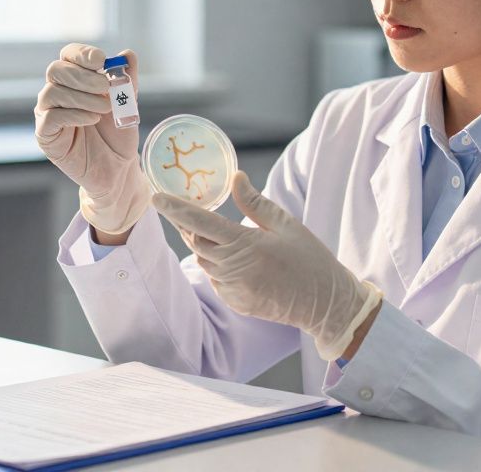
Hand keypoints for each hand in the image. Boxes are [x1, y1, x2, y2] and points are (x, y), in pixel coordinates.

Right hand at [34, 44, 150, 233]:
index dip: (82, 53)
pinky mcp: (46, 136)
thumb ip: (127, 80)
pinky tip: (92, 119)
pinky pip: (50, 118)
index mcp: (74, 80)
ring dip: (82, 97)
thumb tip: (129, 54)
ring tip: (105, 108)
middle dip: (82, 75)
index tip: (102, 60)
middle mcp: (56, 93)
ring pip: (52, 92)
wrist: (117, 168)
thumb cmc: (118, 134)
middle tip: (106, 87)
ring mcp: (48, 114)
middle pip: (55, 69)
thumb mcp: (128, 104)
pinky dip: (74, 114)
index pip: (68, 55)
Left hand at [152, 171, 381, 359]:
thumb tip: (235, 177)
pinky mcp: (235, 302)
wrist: (324, 303)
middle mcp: (234, 269)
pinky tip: (234, 258)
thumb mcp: (286, 224)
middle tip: (181, 207)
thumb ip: (255, 202)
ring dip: (203, 244)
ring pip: (204, 261)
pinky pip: (215, 278)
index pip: (201, 222)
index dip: (176, 209)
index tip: (156, 197)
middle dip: (186, 225)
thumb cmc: (309, 258)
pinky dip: (217, 264)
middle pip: (196, 242)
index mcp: (246, 245)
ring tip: (214, 231)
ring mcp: (233, 289)